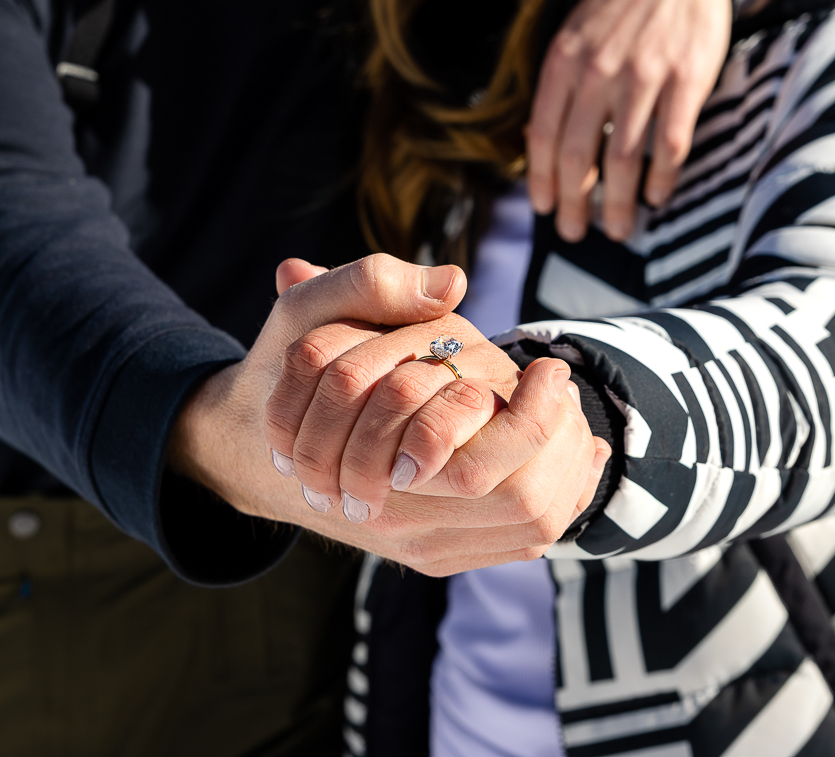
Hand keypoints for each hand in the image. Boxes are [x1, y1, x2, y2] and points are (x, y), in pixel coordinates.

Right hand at [169, 255, 608, 575]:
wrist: (252, 449)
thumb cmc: (284, 371)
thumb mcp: (309, 313)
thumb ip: (374, 285)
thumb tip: (451, 282)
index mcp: (377, 464)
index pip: (488, 466)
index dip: (536, 417)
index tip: (549, 366)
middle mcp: (400, 517)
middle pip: (525, 505)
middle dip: (566, 451)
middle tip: (571, 393)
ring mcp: (415, 540)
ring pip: (527, 525)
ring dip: (568, 478)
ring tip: (582, 427)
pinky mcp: (427, 552)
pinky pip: (511, 541)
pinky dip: (551, 502)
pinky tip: (566, 461)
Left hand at [526, 0, 732, 241]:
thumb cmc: (618, 6)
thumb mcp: (573, 35)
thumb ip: (559, 86)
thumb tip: (539, 145)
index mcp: (564, 62)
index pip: (543, 134)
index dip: (540, 179)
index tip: (543, 209)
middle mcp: (598, 72)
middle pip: (579, 156)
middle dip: (574, 203)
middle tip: (576, 233)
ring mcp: (644, 76)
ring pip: (623, 159)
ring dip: (618, 204)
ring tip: (618, 229)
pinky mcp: (686, 79)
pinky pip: (670, 143)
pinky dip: (662, 178)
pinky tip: (657, 198)